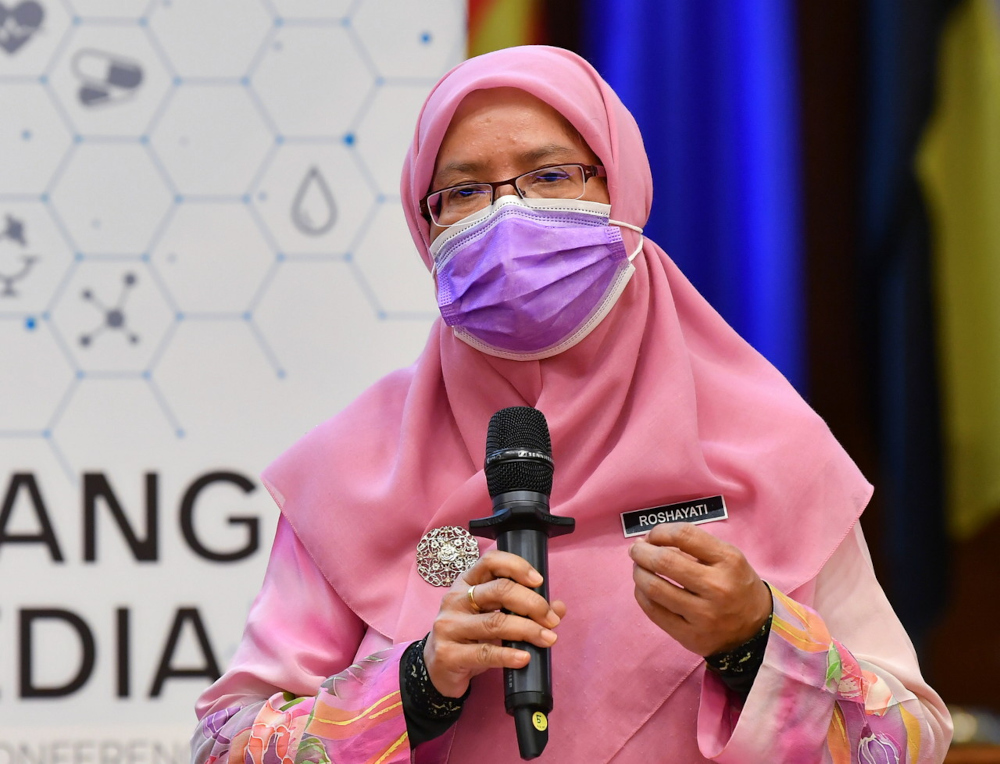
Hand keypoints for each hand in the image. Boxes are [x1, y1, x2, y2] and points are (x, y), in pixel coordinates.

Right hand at [424, 550, 565, 697]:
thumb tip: (559, 608)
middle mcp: (455, 599)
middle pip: (499, 590)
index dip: (517, 566)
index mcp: (466, 582)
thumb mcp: (493, 616)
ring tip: (548, 638)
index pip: (490, 562)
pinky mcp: (449, 654)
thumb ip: (524, 609)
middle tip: (551, 619)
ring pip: (495, 623)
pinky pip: (484, 653)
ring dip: (528, 630)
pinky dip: (509, 655)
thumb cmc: (469, 636)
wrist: (437, 669)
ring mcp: (449, 626)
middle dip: (532, 603)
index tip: (539, 581)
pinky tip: (525, 658)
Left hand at [629, 523, 771, 655]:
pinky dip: (642, 595)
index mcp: (728, 561)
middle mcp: (717, 587)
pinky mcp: (690, 635)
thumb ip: (694, 546)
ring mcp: (703, 615)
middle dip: (641, 552)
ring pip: (654, 588)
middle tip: (636, 550)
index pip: (684, 535)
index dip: (660, 531)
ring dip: (638, 573)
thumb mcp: (727, 558)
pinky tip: (643, 588)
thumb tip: (648, 541)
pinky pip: (654, 611)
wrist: (756, 629)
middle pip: (664, 561)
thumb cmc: (735, 584)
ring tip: (639, 568)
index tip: (651, 535)